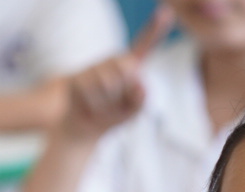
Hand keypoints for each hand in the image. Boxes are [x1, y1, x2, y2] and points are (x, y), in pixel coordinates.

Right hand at [61, 5, 172, 142]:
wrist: (79, 127)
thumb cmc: (109, 116)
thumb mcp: (131, 112)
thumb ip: (141, 101)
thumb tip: (139, 84)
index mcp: (129, 68)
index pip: (144, 47)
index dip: (154, 30)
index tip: (166, 11)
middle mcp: (112, 63)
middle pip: (129, 68)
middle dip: (125, 90)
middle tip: (115, 102)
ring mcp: (94, 68)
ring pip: (110, 82)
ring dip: (108, 102)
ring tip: (100, 105)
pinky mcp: (78, 77)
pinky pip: (92, 92)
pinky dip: (94, 105)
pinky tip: (88, 106)